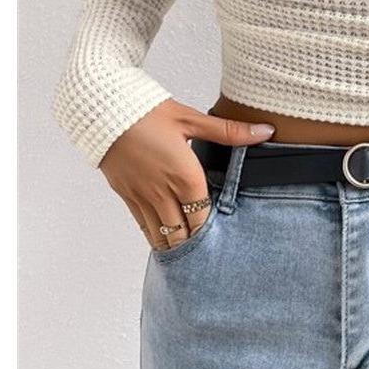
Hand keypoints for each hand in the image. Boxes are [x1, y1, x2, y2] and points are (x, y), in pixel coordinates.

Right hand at [98, 99, 276, 250]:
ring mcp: (142, 196)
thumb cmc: (149, 111)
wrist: (102, 109)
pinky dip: (155, 237)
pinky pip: (142, 226)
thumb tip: (267, 131)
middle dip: (197, 247)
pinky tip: (164, 243)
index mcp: (185, 176)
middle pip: (183, 234)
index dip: (214, 234)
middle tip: (211, 259)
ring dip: (176, 247)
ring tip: (191, 260)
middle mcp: (163, 192)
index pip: (204, 218)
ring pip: (162, 235)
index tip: (227, 243)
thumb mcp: (192, 119)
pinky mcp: (125, 194)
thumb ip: (230, 132)